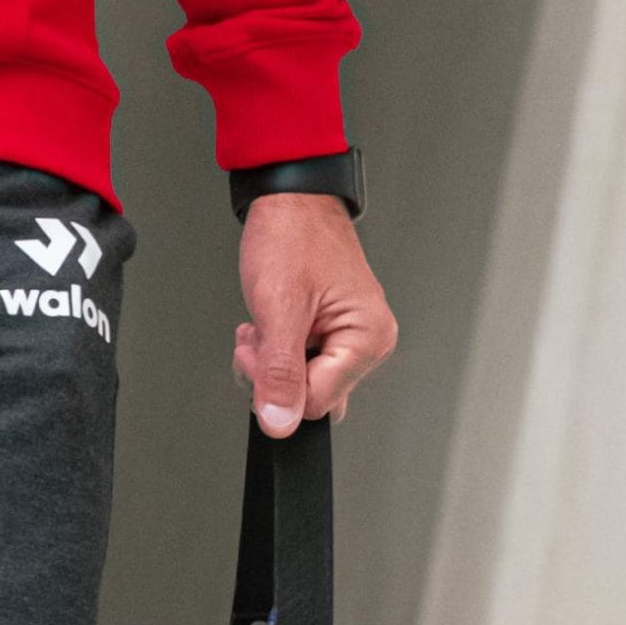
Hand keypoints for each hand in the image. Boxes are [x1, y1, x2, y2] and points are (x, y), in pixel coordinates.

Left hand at [233, 194, 395, 433]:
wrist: (289, 201)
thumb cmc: (292, 237)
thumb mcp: (278, 308)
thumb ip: (279, 372)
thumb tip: (281, 424)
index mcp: (368, 338)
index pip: (317, 403)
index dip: (275, 385)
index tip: (257, 349)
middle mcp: (367, 341)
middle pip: (309, 397)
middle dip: (271, 373)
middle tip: (258, 333)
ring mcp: (349, 337)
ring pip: (300, 383)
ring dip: (268, 360)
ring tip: (261, 323)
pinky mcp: (330, 332)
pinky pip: (299, 363)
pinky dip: (274, 350)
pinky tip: (267, 324)